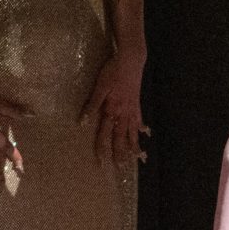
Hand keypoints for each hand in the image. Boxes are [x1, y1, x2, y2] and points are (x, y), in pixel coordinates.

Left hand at [83, 49, 146, 165]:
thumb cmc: (112, 72)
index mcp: (112, 110)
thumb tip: (83, 123)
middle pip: (121, 138)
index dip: (102, 149)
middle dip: (120, 154)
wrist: (131, 61)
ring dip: (134, 146)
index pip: (105, 135)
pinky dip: (141, 128)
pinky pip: (139, 119)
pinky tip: (145, 133)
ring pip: (133, 132)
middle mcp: (123, 113)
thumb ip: (92, 105)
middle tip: (121, 168)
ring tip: (137, 158)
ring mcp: (132, 109)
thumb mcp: (100, 87)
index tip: (102, 162)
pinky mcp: (137, 103)